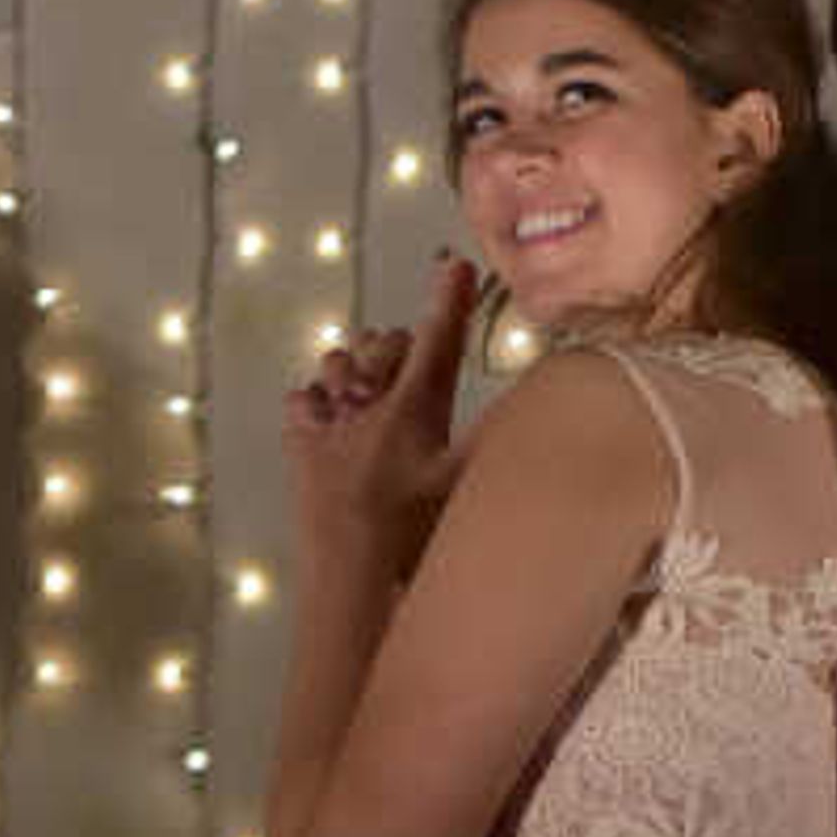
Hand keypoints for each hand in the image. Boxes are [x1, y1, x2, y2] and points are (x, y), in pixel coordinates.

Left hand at [285, 255, 478, 557]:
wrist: (349, 572)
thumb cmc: (415, 536)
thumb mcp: (466, 487)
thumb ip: (498, 441)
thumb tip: (534, 408)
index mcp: (415, 409)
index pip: (439, 341)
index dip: (449, 300)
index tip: (454, 264)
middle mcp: (370, 405)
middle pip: (386, 347)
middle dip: (403, 345)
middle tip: (418, 357)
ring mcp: (331, 423)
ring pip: (339, 365)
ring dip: (358, 366)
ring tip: (374, 385)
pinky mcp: (303, 448)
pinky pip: (303, 402)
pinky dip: (318, 401)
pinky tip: (331, 415)